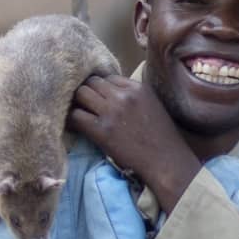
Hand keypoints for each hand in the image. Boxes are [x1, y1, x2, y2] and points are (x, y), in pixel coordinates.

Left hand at [67, 74, 202, 212]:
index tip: (99, 99)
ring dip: (78, 103)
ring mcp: (112, 112)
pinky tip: (75, 126)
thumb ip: (132, 94)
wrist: (165, 161)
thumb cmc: (160, 136)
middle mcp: (124, 96)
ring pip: (81, 94)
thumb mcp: (151, 104)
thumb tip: (108, 90)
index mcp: (138, 88)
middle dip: (87, 92)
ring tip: (80, 114)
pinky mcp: (101, 130)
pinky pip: (76, 115)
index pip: (108, 77)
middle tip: (85, 106)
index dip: (101, 88)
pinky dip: (72, 119)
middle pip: (92, 82)